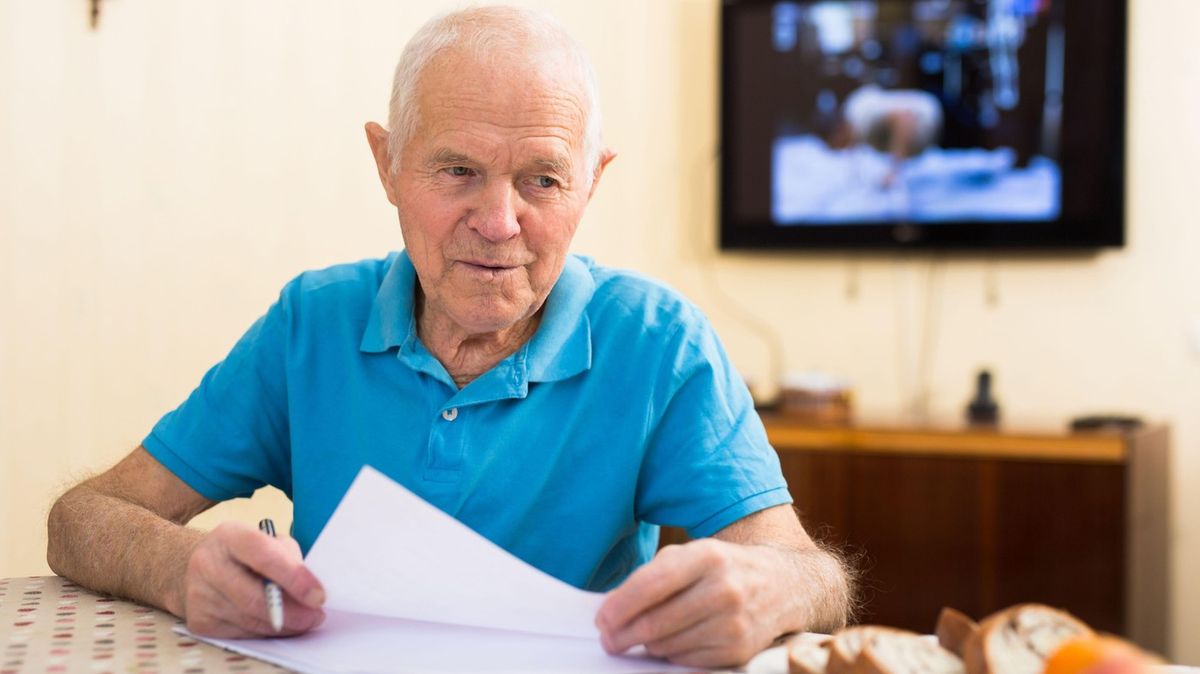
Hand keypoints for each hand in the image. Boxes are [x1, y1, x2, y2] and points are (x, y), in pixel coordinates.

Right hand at [176, 521, 325, 637]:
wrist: (200, 567)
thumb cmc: (245, 553)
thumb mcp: (269, 541)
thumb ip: (289, 560)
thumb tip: (309, 594)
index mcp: (229, 535)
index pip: (264, 556)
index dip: (294, 577)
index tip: (318, 596)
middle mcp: (207, 563)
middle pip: (253, 597)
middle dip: (292, 612)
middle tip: (315, 617)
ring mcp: (198, 594)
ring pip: (249, 619)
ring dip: (282, 626)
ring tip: (303, 621)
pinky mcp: (198, 620)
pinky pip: (240, 633)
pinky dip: (264, 631)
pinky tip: (276, 624)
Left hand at [595, 538, 794, 667]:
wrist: (782, 585)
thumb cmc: (723, 567)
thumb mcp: (691, 554)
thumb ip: (652, 576)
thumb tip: (613, 610)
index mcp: (707, 556)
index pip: (652, 585)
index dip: (620, 607)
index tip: (601, 620)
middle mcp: (723, 589)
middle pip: (655, 623)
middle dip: (622, 635)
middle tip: (608, 639)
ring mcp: (733, 623)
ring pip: (667, 645)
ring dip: (647, 644)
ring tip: (645, 634)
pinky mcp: (738, 650)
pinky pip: (686, 660)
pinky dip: (671, 654)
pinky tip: (673, 640)